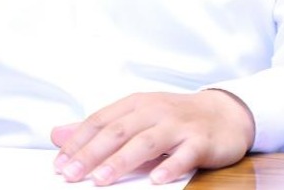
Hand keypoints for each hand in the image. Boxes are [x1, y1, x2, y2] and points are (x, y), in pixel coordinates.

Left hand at [50, 90, 254, 185]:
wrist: (225, 113)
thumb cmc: (175, 118)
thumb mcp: (136, 117)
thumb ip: (99, 128)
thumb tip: (58, 135)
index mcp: (136, 103)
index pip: (101, 121)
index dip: (79, 142)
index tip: (59, 164)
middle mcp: (155, 111)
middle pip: (119, 131)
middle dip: (92, 154)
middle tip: (70, 175)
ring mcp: (179, 125)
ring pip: (146, 142)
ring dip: (122, 161)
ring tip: (101, 180)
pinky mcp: (201, 141)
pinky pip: (185, 154)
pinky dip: (170, 166)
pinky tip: (156, 180)